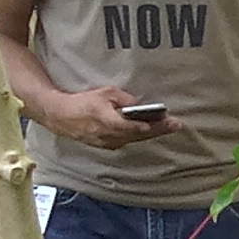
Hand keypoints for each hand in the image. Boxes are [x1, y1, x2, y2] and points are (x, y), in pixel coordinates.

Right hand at [40, 86, 180, 149]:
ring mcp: (107, 142)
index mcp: (106, 120)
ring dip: (151, 133)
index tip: (161, 123)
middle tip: (176, 124)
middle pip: (137, 134)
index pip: (128, 125)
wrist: (61, 116)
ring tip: (169, 126)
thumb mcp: (105, 93)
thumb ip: (124, 99)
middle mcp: (107, 135)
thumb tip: (141, 105)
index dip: (145, 126)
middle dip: (158, 129)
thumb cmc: (84, 102)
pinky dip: (139, 135)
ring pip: (134, 138)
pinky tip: (152, 130)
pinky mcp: (106, 145)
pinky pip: (126, 140)